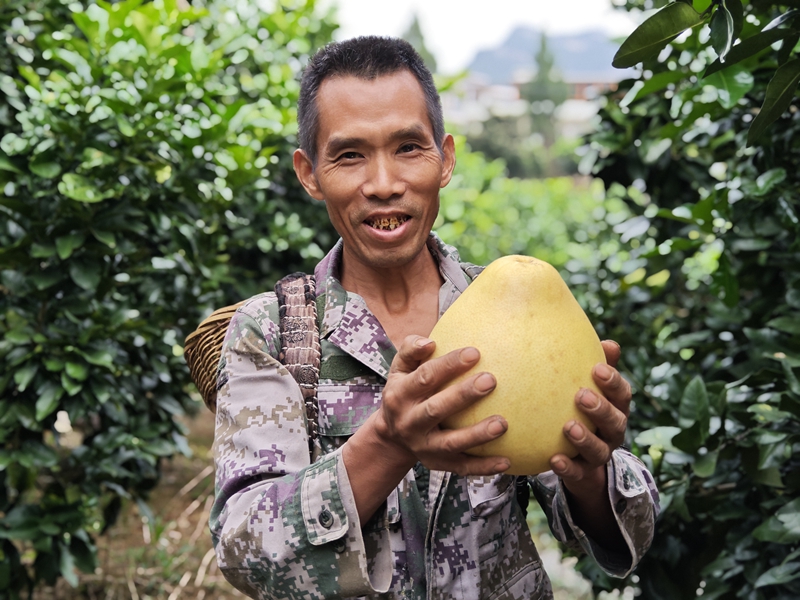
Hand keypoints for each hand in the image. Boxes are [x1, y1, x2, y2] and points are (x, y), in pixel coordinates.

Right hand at [373, 335, 510, 476]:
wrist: (391, 436)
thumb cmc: (404, 391)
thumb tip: (430, 341)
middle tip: (490, 380)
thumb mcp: (399, 369)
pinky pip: (462, 467)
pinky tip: (506, 461)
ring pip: (451, 443)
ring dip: (477, 435)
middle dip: (463, 395)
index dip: (448, 365)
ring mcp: (423, 446)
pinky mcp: (437, 464)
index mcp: (400, 395)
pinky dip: (483, 466)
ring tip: (503, 423)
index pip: (424, 377)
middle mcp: (409, 422)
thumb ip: (411, 350)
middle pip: (436, 409)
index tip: (474, 352)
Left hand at [550, 340, 630, 494]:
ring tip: (568, 427)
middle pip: (615, 421)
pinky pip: (577, 472)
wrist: (580, 461)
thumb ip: (590, 364)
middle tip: (582, 396)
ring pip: (598, 449)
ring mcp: (600, 454)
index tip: (597, 368)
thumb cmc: (581, 410)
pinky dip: (567, 467)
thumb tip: (607, 342)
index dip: (613, 382)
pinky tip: (554, 459)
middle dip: (601, 409)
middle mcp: (612, 431)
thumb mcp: (588, 387)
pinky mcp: (584, 474)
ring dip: (585, 438)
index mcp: (616, 408)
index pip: (622, 393)